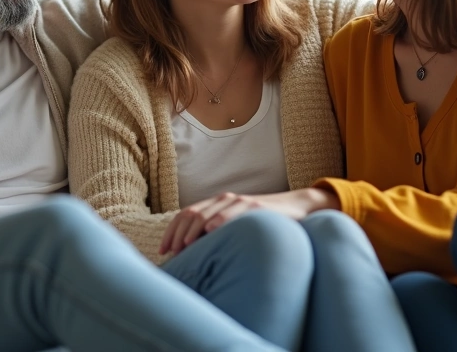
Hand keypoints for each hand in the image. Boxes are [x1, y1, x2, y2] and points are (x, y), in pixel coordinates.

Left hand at [158, 188, 340, 255]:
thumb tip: (192, 256)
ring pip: (207, 212)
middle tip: (171, 252)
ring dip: (193, 229)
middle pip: (191, 214)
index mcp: (215, 205)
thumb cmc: (260, 222)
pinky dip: (220, 220)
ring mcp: (238, 202)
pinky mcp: (254, 206)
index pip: (184, 215)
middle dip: (177, 234)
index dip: (171, 232)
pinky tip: (211, 230)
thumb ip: (216, 235)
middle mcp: (223, 200)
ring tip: (184, 245)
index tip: (162, 250)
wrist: (294, 208)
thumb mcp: (235, 228)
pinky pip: (233, 211)